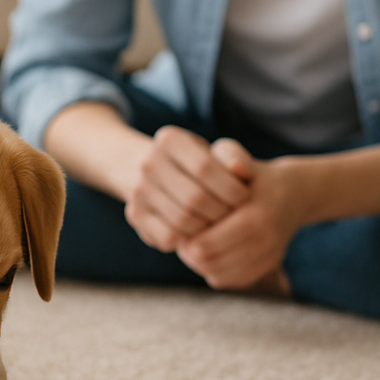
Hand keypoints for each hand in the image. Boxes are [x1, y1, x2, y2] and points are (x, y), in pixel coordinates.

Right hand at [122, 126, 251, 251]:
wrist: (157, 174)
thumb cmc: (199, 164)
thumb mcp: (216, 152)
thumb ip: (233, 157)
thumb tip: (240, 169)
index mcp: (170, 140)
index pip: (205, 168)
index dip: (230, 188)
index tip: (244, 197)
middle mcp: (148, 163)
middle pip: (195, 198)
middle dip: (221, 212)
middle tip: (232, 215)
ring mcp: (138, 190)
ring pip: (183, 220)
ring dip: (207, 228)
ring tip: (218, 224)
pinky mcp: (135, 215)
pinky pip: (169, 236)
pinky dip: (189, 239)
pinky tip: (199, 231)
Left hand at [174, 140, 301, 291]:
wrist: (292, 194)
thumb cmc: (252, 173)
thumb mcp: (239, 155)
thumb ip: (230, 155)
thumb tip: (235, 168)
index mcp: (256, 215)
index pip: (205, 242)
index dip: (185, 235)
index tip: (179, 220)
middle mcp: (265, 241)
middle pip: (208, 261)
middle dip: (188, 250)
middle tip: (182, 234)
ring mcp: (268, 258)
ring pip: (216, 274)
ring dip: (198, 261)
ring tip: (193, 241)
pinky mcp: (265, 268)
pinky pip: (227, 280)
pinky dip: (212, 269)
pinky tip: (208, 251)